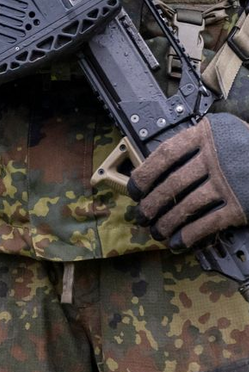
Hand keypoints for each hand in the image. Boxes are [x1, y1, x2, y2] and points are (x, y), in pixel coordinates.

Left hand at [128, 113, 248, 248]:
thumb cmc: (244, 143)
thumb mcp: (219, 130)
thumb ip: (192, 141)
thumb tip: (157, 164)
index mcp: (203, 135)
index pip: (165, 155)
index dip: (145, 173)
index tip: (134, 189)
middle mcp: (213, 159)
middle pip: (172, 183)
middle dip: (151, 203)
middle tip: (140, 215)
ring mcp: (228, 183)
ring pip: (188, 205)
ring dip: (167, 221)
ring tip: (156, 231)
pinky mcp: (242, 206)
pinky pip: (211, 222)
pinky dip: (191, 234)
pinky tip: (179, 241)